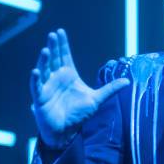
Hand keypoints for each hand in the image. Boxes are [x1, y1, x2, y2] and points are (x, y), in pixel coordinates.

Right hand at [29, 29, 129, 147]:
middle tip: (53, 35)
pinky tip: (35, 71)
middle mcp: (56, 78)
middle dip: (53, 47)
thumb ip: (110, 89)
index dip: (62, 45)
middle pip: (54, 59)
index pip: (64, 56)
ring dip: (44, 60)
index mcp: (68, 75)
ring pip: (44, 70)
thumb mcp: (97, 100)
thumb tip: (127, 81)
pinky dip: (35, 79)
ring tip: (45, 50)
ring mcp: (47, 87)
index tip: (60, 32)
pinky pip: (36, 86)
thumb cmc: (79, 114)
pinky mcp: (40, 98)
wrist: (67, 131)